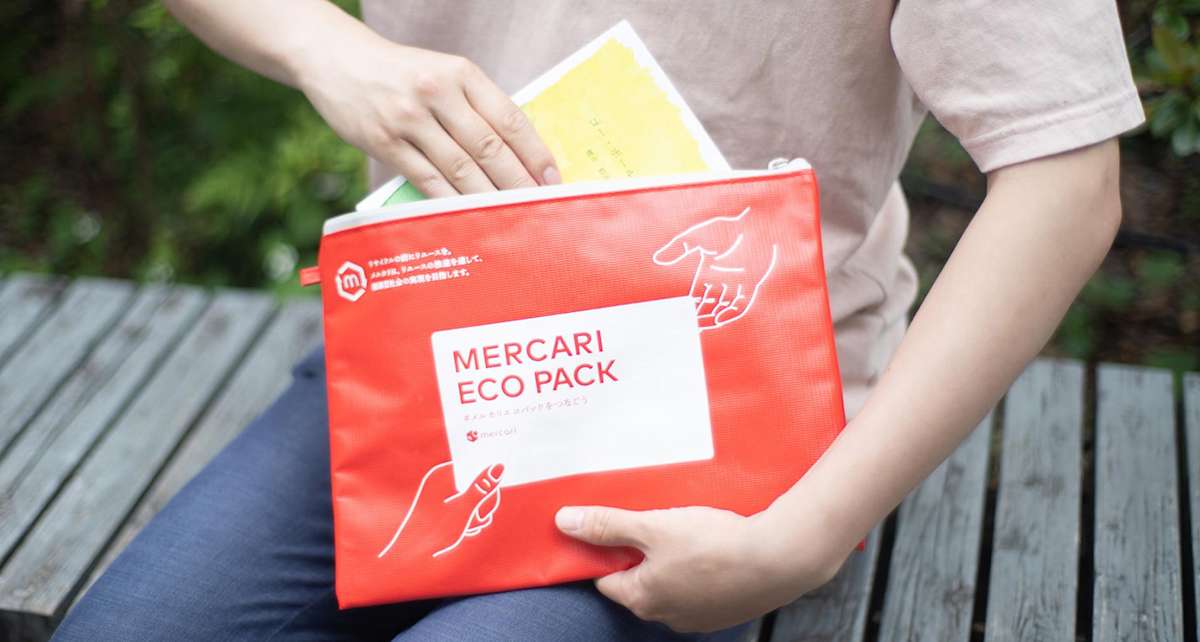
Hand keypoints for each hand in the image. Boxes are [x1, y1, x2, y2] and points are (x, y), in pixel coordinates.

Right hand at [296, 36, 558, 196]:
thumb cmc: (400, 73)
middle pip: (489, 148)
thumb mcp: (443, 73)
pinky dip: (451, 203)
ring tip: (511, 218)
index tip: (553, 179)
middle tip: (539, 208)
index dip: (535, 153)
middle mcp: (436, 93)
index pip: (510, 119)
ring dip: (490, 198)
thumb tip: (516, 154)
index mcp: (461, 73)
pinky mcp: (385, 142)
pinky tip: (469, 217)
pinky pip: (427, 180)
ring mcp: (409, 119)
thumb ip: (475, 106)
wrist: (336, 59)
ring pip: (461, 169)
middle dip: (519, 183)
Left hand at [378, 462, 503, 558]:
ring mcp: (444, 497)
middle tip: (482, 517)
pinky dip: (471, 520)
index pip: (474, 464)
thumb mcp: (464, 509)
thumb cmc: (434, 531)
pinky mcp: (446, 510)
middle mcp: (443, 482)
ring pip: (474, 499)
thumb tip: (499, 466)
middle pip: (477, 482)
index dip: (487, 477)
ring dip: (479, 514)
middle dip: (484, 501)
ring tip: (471, 527)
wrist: (411, 557)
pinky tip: (468, 531)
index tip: (492, 496)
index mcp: (443, 474)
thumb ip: (483, 487)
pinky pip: (466, 509)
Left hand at [555, 505, 842, 632]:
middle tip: (652, 521)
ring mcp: (699, 617)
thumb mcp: (653, 527)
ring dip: (672, 560)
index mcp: (642, 598)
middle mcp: (666, 616)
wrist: (780, 559)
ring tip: (684, 528)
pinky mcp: (726, 609)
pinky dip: (701, 568)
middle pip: (638, 581)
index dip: (606, 550)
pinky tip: (712, 544)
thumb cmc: (714, 544)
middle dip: (640, 553)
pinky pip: (701, 587)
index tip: (613, 526)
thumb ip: (608, 525)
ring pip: (672, 583)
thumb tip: (563, 523)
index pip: (605, 578)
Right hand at [652, 207, 778, 329]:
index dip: (686, 307)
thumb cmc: (724, 229)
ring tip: (698, 327)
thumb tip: (658, 259)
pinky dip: (729, 314)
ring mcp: (736, 285)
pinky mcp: (750, 287)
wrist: (753, 227)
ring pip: (722, 309)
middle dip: (696, 317)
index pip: (695, 297)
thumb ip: (677, 248)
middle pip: (707, 306)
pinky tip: (718, 320)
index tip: (675, 316)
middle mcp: (721, 282)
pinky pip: (739, 307)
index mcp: (707, 272)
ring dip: (710, 319)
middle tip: (684, 327)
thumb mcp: (695, 238)